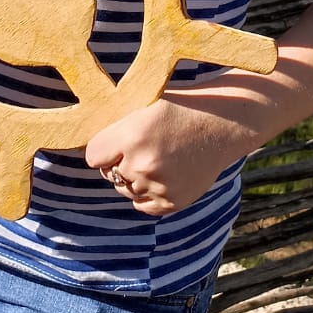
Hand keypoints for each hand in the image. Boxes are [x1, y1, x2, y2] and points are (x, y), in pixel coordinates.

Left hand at [85, 91, 255, 216]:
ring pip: (125, 189)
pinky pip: (142, 204)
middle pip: (109, 173)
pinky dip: (147, 193)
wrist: (222, 125)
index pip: (93, 155)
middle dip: (119, 162)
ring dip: (134, 178)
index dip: (103, 149)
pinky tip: (163, 174)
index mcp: (132, 136)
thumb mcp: (143, 108)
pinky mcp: (171, 203)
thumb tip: (90, 150)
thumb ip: (117, 129)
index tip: (113, 143)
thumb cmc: (180, 108)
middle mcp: (142, 164)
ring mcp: (158, 187)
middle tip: (144, 147)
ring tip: (159, 158)